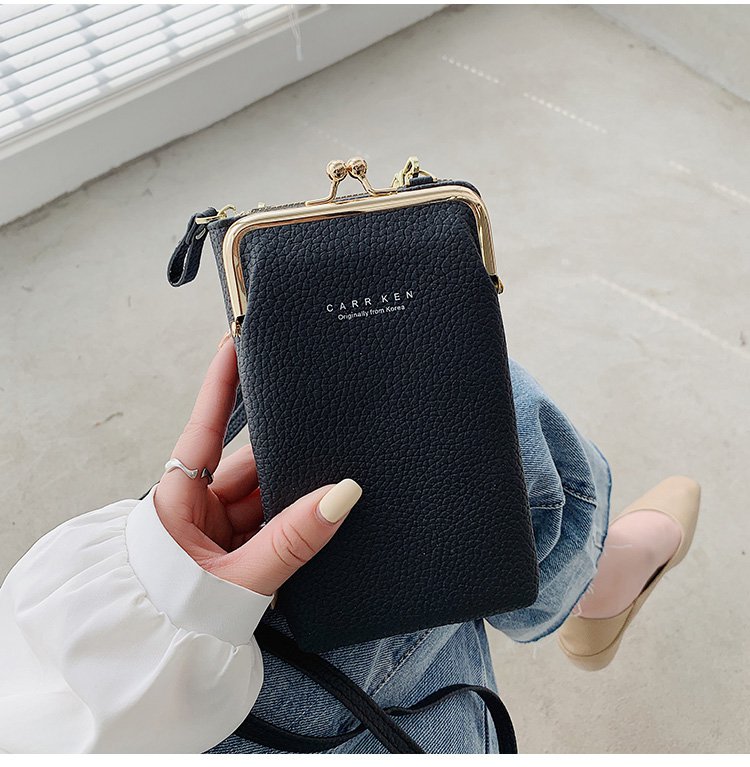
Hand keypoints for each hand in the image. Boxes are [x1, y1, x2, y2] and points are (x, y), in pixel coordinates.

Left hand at [153, 334, 361, 595]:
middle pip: (249, 462)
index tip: (237, 337)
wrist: (164, 668)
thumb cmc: (176, 619)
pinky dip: (296, 516)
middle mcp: (198, 504)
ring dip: (296, 490)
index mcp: (179, 497)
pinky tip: (325, 509)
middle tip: (326, 424)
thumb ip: (292, 540)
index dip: (222, 381)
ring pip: (265, 492)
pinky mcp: (236, 545)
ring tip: (336, 474)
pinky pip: (270, 518)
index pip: (205, 424)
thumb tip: (342, 495)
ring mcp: (218, 525)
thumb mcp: (238, 579)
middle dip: (287, 450)